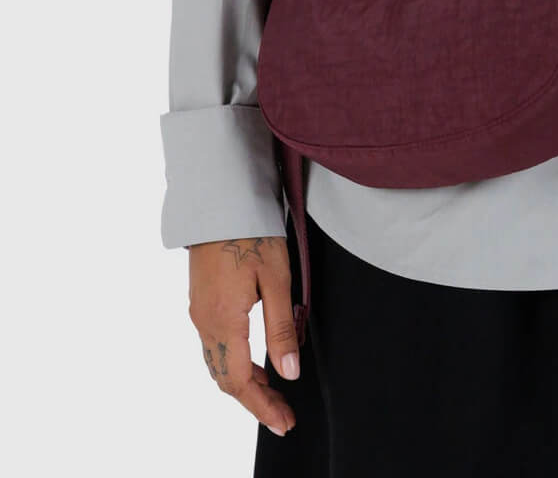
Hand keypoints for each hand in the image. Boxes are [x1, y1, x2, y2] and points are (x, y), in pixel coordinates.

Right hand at [187, 236, 299, 435]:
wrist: (219, 203)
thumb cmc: (252, 235)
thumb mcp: (277, 281)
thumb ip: (281, 330)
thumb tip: (290, 373)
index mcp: (224, 322)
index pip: (241, 382)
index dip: (263, 406)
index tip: (284, 422)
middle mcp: (205, 323)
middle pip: (227, 378)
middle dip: (256, 400)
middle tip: (284, 414)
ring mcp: (200, 313)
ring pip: (219, 364)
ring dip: (244, 383)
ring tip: (273, 393)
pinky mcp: (202, 302)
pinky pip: (215, 346)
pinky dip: (234, 363)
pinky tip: (254, 361)